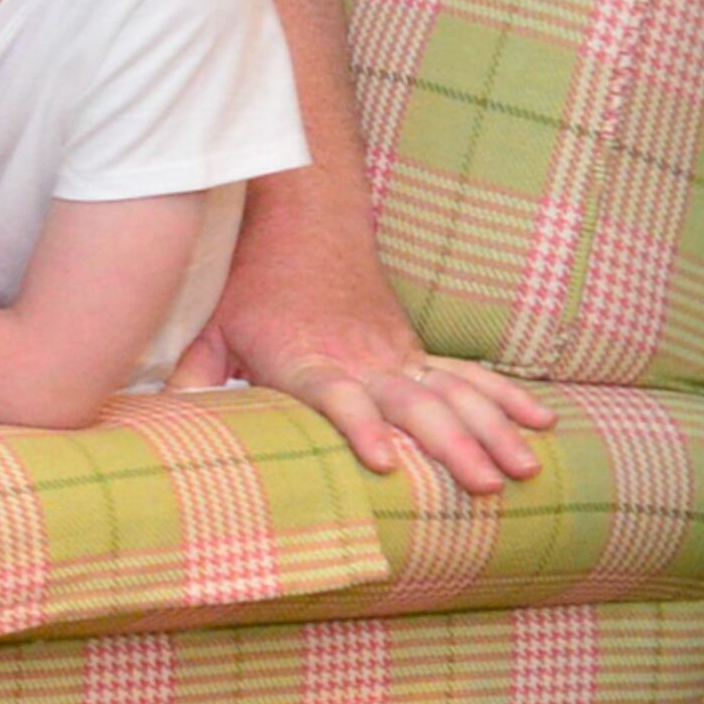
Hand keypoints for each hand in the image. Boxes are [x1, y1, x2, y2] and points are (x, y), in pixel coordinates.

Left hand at [192, 285, 555, 495]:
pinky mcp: (413, 349)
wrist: (301, 219)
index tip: (383, 461)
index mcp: (304, 358)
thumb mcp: (209, 326)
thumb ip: (191, 374)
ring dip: (491, 430)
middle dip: (450, 446)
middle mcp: (359, 358)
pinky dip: (506, 396)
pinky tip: (542, 421)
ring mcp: (394, 353)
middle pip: (411, 404)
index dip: (360, 428)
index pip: (336, 397)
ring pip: (452, 392)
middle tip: (483, 484)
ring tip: (525, 468)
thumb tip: (161, 415)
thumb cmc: (249, 283)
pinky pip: (468, 373)